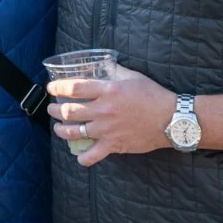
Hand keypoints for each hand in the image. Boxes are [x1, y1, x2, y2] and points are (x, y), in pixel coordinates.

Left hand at [47, 66, 177, 165]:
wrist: (171, 118)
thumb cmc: (153, 95)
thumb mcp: (133, 77)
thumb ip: (114, 72)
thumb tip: (102, 66)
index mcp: (108, 90)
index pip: (74, 88)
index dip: (58, 87)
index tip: (51, 87)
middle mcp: (103, 110)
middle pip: (68, 111)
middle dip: (54, 110)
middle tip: (51, 108)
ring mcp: (107, 129)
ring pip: (74, 132)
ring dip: (61, 130)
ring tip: (58, 127)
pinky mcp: (113, 145)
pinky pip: (91, 155)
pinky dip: (82, 157)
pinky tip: (79, 154)